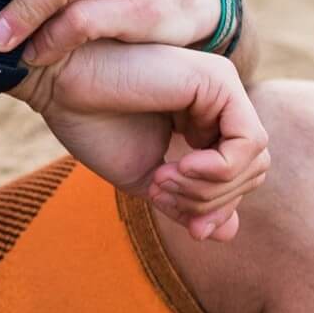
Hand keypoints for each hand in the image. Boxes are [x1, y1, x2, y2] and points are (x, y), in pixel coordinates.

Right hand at [10, 39, 269, 241]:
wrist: (59, 83)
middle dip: (212, 200)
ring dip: (210, 188)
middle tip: (161, 192)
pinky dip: (219, 169)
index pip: (239, 175)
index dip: (217, 207)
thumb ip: (188, 201)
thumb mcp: (148, 177)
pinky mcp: (218, 80)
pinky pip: (248, 141)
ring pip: (255, 159)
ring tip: (163, 181)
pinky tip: (180, 167)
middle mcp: (219, 99)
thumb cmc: (92, 122)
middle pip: (253, 169)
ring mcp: (222, 86)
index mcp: (203, 117)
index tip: (182, 221)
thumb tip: (228, 233)